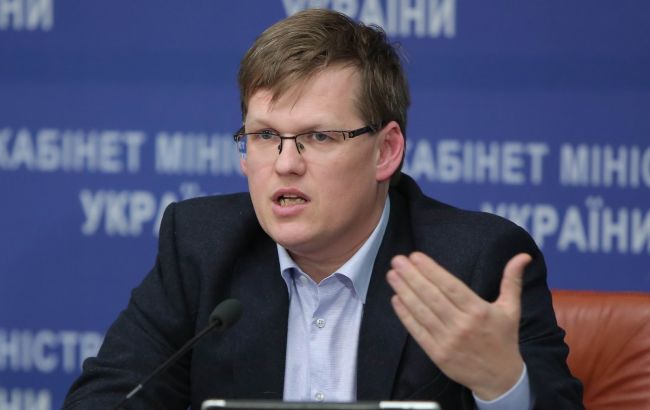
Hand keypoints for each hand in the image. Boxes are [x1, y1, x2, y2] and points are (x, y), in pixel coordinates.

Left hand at [386, 251, 531, 399]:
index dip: (431, 270)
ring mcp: (448, 341)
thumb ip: (512, 281)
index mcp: (479, 311)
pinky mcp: (438, 354)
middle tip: (397, 260)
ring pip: (422, 312)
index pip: (450, 286)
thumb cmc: (503, 339)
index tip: (415, 256)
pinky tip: (396, 300)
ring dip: (404, 292)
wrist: (501, 378)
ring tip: (392, 275)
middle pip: (432, 296)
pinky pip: (418, 331)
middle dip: (412, 276)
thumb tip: (522, 256)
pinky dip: (406, 315)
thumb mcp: (511, 309)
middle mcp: (462, 325)